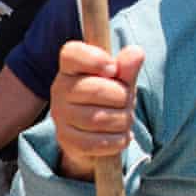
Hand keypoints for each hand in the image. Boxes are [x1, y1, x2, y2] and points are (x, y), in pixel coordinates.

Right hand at [50, 42, 143, 180]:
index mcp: (71, 67)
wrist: (97, 132)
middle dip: (122, 97)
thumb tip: (135, 53)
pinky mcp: (65, 139)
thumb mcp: (122, 80)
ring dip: (122, 120)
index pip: (72, 53)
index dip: (96, 59)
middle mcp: (60, 89)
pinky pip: (95, 142)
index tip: (113, 69)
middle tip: (127, 101)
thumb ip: (128, 68)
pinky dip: (116, 140)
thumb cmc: (110, 98)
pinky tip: (120, 136)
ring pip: (98, 119)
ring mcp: (60, 115)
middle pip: (94, 89)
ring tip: (125, 119)